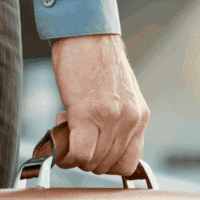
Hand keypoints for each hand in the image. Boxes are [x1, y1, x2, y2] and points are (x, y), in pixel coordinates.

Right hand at [50, 34, 149, 175]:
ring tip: (67, 130)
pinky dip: (66, 155)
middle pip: (109, 166)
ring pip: (93, 163)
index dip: (106, 163)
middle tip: (75, 137)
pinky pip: (80, 153)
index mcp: (140, 116)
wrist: (86, 33)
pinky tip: (60, 139)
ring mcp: (111, 119)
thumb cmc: (96, 61)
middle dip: (87, 159)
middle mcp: (130, 120)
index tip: (92, 149)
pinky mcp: (87, 114)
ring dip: (74, 155)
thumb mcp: (120, 95)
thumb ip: (116, 120)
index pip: (130, 162)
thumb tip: (98, 144)